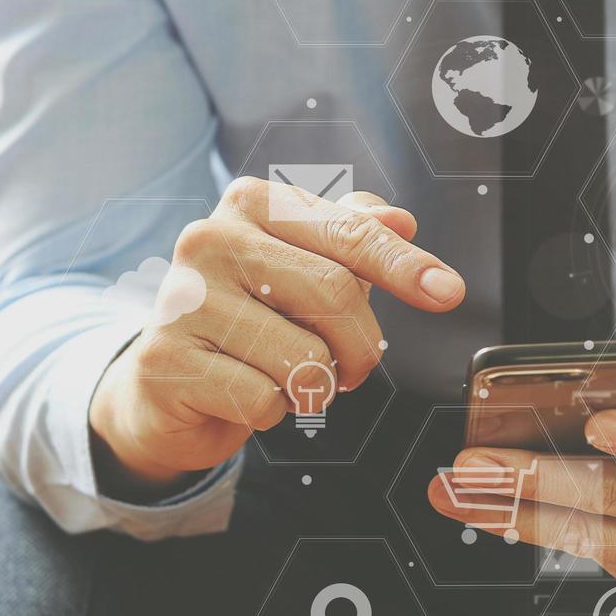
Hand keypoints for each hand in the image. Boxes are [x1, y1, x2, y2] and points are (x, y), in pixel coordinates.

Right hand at [90, 177, 464, 499]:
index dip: (404, 265)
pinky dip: (274, 411)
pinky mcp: (165, 362)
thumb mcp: (306, 266)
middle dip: (361, 346)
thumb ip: (353, 236)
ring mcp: (181, 300)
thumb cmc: (253, 316)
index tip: (449, 293)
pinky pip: (263, 399)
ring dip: (317, 386)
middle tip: (352, 369)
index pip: (348, 232)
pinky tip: (248, 394)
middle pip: (334, 294)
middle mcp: (209, 239)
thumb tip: (402, 217)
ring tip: (289, 378)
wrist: (167, 382)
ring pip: (303, 356)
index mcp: (252, 203)